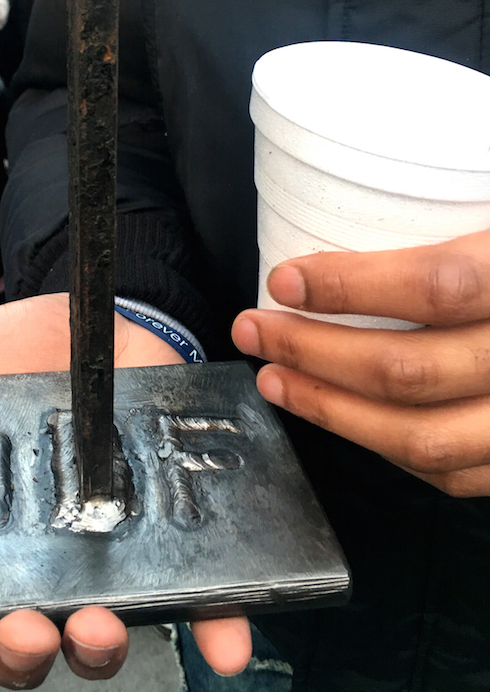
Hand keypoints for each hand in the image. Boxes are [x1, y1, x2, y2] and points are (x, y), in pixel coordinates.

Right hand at [0, 293, 250, 689]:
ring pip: (96, 633)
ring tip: (100, 628)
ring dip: (97, 649)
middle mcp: (35, 556)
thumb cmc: (18, 346)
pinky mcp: (164, 527)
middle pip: (17, 639)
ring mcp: (102, 548)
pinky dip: (213, 625)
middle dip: (16, 653)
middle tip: (21, 632)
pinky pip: (195, 596)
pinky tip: (224, 640)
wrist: (105, 314)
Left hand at [231, 229, 489, 497]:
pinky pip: (445, 472)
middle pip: (408, 370)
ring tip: (273, 378)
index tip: (285, 280)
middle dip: (312, 352)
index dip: (351, 286)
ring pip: (419, 437)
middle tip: (254, 329)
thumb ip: (446, 235)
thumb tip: (346, 227)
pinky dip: (378, 444)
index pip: (436, 287)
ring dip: (329, 410)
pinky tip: (337, 412)